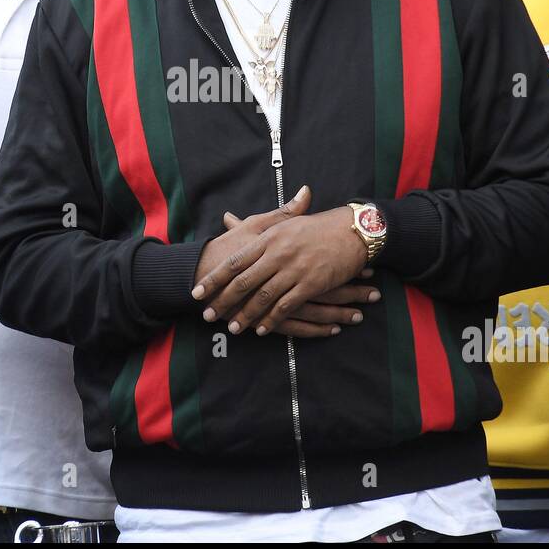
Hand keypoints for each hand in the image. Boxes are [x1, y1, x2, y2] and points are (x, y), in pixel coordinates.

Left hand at [192, 186, 377, 335]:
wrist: (351, 230)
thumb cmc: (316, 226)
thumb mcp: (283, 222)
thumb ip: (253, 226)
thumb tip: (226, 219)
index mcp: (268, 238)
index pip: (234, 262)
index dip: (214, 279)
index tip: (197, 292)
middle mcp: (277, 254)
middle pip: (243, 282)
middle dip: (223, 301)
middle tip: (208, 316)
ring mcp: (294, 269)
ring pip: (263, 297)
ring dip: (246, 315)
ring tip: (233, 328)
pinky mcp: (310, 283)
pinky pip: (286, 306)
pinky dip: (272, 319)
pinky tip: (263, 330)